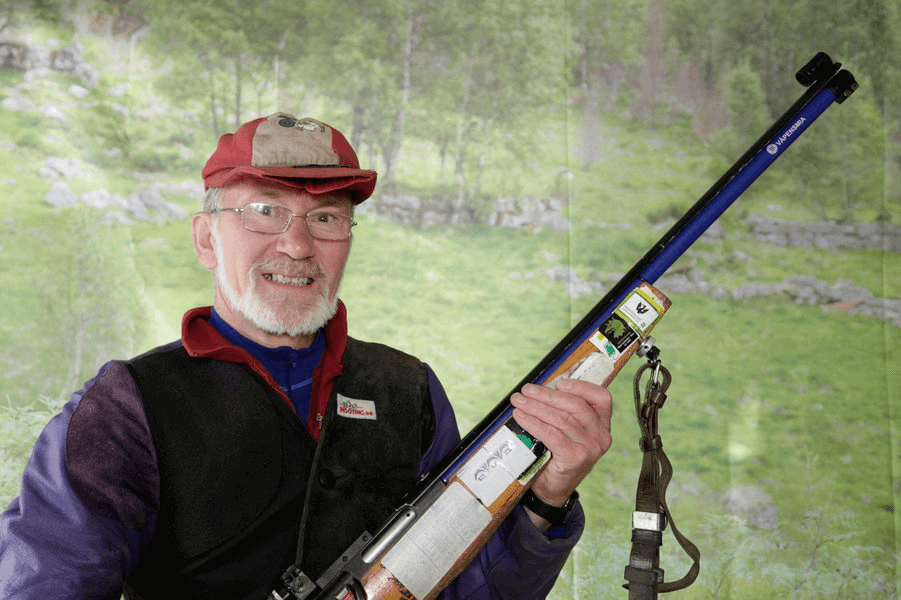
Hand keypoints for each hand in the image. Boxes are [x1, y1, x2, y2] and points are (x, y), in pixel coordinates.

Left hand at [510, 378, 612, 523]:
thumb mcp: (566, 432)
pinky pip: (552, 434)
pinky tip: (521, 417)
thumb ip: (562, 412)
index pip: (601, 398)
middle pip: (576, 406)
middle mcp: (600, 436)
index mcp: (602, 424)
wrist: (553, 489)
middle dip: (547, 395)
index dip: (581, 386)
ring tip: (518, 401)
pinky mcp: (575, 458)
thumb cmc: (557, 455)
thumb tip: (539, 389)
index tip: (559, 383)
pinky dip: (533, 423)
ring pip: (562, 418)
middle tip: (526, 390)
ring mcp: (590, 448)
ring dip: (536, 407)